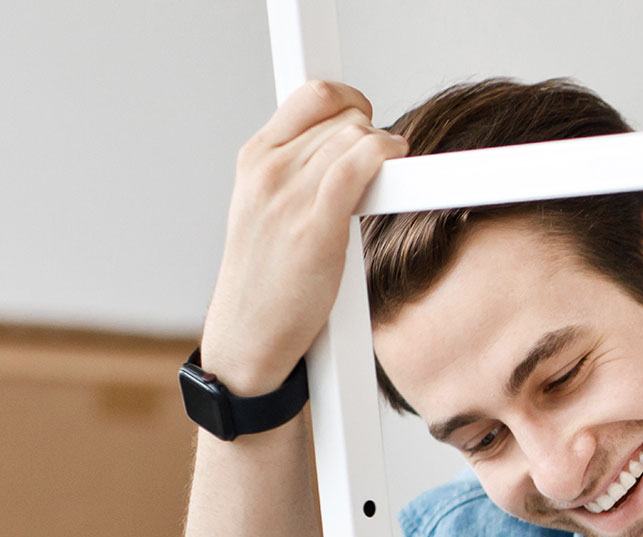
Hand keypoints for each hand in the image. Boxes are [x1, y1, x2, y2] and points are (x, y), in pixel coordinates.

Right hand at [199, 80, 406, 395]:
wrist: (247, 334)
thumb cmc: (267, 276)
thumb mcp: (267, 206)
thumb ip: (299, 169)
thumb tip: (346, 144)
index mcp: (256, 158)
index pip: (313, 96)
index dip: (350, 102)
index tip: (365, 123)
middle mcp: (269, 169)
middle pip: (343, 117)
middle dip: (370, 136)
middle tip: (378, 168)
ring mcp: (289, 195)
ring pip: (356, 137)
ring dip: (382, 152)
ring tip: (384, 181)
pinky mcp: (315, 226)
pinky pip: (358, 166)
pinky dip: (384, 154)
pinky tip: (396, 160)